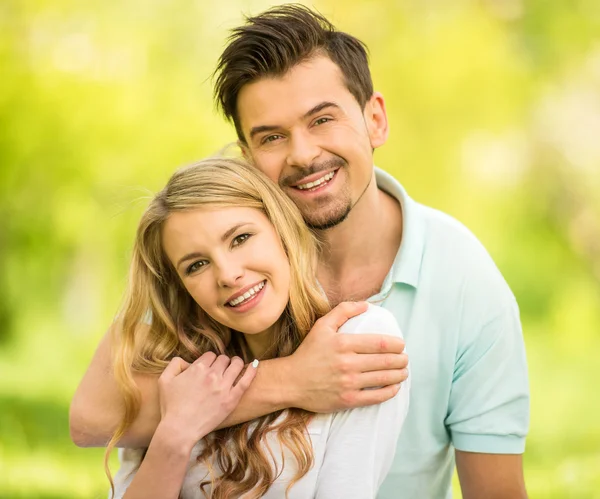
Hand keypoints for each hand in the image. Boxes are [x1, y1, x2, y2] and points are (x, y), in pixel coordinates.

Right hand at [157, 352, 256, 446]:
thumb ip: (174, 364)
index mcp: (197, 368)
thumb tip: (185, 360)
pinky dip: (252, 371)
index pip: (210, 355)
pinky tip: (255, 364)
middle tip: (221, 369)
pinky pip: (246, 381)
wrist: (179, 429)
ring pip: (236, 365)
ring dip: (236, 363)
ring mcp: (223, 387)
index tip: (209, 367)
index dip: (210, 360)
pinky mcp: (232, 399)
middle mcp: (212, 374)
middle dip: (222, 362)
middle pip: (223, 359)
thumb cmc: (171, 407)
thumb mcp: (164, 381)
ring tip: (236, 365)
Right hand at [288, 301, 408, 411]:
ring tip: (404, 372)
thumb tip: (366, 305)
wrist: (291, 381)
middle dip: (401, 360)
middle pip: (385, 361)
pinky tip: (395, 387)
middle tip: (405, 359)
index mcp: (344, 343)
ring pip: (384, 378)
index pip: (380, 343)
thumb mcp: (322, 326)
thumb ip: (344, 311)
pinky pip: (376, 397)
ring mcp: (349, 383)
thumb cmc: (308, 353)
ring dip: (399, 375)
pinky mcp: (348, 400)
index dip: (396, 344)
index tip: (401, 345)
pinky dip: (389, 392)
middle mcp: (348, 363)